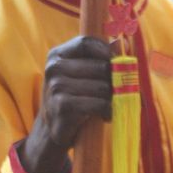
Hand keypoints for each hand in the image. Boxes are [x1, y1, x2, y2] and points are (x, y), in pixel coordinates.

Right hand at [19, 36, 111, 172]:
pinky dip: (108, 111)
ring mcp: (56, 87)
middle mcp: (54, 68)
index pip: (86, 43)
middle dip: (114, 80)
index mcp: (57, 55)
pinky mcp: (63, 106)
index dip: (106, 51)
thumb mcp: (81, 74)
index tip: (117, 62)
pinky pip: (98, 104)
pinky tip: (106, 115)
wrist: (52, 129)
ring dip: (112, 98)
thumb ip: (98, 57)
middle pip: (100, 66)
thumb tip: (120, 42)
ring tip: (109, 105)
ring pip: (102, 87)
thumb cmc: (72, 97)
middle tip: (118, 90)